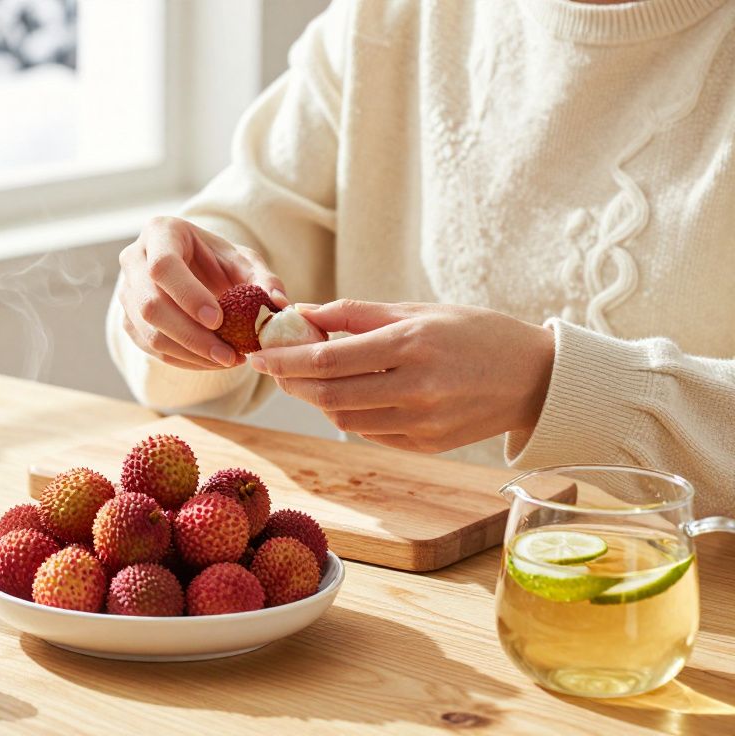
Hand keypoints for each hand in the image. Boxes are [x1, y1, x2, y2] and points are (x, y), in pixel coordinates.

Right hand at [118, 217, 287, 369]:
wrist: (195, 270)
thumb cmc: (219, 261)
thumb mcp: (245, 261)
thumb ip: (263, 280)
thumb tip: (279, 305)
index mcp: (160, 233)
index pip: (163, 266)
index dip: (188, 295)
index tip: (219, 320)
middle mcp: (134, 260)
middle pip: (151, 305)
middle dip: (191, 335)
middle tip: (229, 354)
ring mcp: (126, 293)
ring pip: (148, 333)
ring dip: (189, 353)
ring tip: (227, 360)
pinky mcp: (129, 320)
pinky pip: (151, 349)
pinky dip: (183, 360)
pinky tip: (212, 362)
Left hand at [250, 300, 554, 452]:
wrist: (537, 378)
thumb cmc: (476, 333)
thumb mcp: (418, 310)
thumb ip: (357, 314)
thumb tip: (302, 314)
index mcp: (410, 346)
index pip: (326, 360)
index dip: (283, 359)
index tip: (256, 353)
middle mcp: (415, 389)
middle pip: (326, 395)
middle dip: (290, 383)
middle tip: (273, 368)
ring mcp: (422, 423)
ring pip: (343, 418)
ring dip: (317, 399)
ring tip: (310, 377)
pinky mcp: (427, 445)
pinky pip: (369, 432)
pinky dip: (349, 413)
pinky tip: (350, 394)